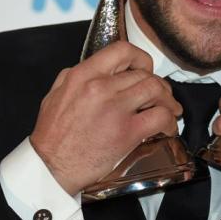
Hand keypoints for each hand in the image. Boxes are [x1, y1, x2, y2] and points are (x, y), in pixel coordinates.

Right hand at [30, 41, 181, 195]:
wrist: (50, 168)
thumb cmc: (51, 137)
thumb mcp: (56, 95)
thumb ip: (77, 78)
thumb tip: (99, 69)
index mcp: (82, 75)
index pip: (122, 50)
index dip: (141, 58)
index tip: (145, 69)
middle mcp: (100, 87)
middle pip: (144, 74)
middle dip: (158, 85)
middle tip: (160, 96)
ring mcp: (115, 109)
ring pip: (156, 90)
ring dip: (168, 100)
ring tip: (169, 110)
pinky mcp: (127, 132)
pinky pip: (160, 117)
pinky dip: (169, 121)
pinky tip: (167, 128)